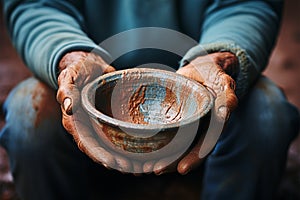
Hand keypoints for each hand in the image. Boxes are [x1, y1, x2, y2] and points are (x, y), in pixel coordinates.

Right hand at [56, 51, 133, 170]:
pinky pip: (118, 135)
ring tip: (139, 167)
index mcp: (75, 120)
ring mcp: (99, 124)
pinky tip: (142, 153)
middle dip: (115, 162)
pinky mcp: (110, 120)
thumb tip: (68, 107)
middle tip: (132, 169)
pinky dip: (128, 146)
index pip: (85, 142)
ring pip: (110, 146)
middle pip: (100, 150)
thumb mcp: (70, 76)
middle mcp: (87, 126)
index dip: (98, 154)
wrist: (88, 65)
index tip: (112, 163)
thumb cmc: (78, 70)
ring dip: (124, 158)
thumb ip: (67, 91)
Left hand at [154, 52, 238, 174]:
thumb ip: (227, 94)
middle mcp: (198, 128)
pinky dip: (153, 141)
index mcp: (213, 124)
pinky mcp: (172, 118)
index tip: (182, 169)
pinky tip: (138, 149)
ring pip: (173, 144)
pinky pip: (163, 131)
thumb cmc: (213, 74)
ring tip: (143, 166)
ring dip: (160, 156)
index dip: (194, 158)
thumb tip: (229, 106)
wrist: (201, 69)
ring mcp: (184, 124)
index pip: (204, 145)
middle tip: (155, 170)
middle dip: (172, 162)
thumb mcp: (223, 81)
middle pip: (185, 150)